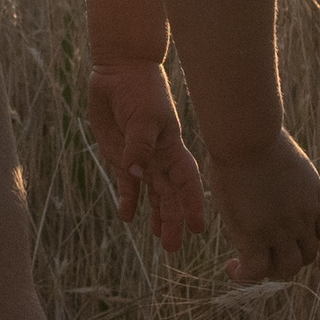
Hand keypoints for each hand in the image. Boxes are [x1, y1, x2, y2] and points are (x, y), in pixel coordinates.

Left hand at [88, 61, 208, 249]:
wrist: (121, 71)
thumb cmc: (140, 89)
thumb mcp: (143, 117)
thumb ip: (139, 147)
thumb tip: (135, 175)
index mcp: (173, 148)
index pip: (187, 182)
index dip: (193, 204)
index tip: (198, 228)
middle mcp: (160, 158)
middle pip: (170, 195)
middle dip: (173, 220)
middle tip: (173, 248)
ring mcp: (141, 158)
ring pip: (153, 194)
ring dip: (156, 216)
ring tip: (159, 241)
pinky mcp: (121, 156)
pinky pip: (127, 185)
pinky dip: (128, 200)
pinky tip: (127, 217)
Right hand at [211, 131, 319, 284]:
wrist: (248, 136)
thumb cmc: (259, 138)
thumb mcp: (290, 162)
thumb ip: (291, 182)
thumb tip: (278, 181)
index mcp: (314, 197)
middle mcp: (303, 216)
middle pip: (305, 256)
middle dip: (286, 260)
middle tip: (262, 254)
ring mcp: (280, 227)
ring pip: (285, 268)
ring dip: (267, 271)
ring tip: (245, 265)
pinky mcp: (254, 233)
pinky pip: (255, 270)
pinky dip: (245, 275)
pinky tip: (232, 268)